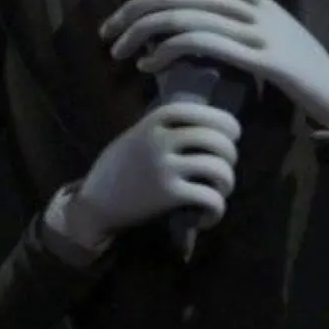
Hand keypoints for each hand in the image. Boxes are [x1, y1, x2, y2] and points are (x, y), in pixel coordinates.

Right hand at [68, 100, 241, 249]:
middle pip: (217, 140)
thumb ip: (164, 128)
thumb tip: (206, 124)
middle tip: (225, 168)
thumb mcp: (136, 135)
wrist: (93, 203)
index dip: (224, 121)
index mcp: (154, 121)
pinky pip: (210, 199)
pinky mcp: (168, 196)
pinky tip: (209, 216)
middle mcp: (161, 140)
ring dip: (227, 183)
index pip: (201, 112)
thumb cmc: (118, 168)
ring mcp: (165, 168)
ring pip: (219, 169)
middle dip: (230, 155)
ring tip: (219, 192)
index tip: (234, 134)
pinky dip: (217, 209)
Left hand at [101, 0, 328, 129]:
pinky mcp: (262, 59)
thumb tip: (190, 13)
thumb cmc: (296, 68)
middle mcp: (255, 6)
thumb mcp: (266, 32)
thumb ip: (234, 18)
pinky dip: (166, 52)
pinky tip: (149, 67)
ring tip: (119, 52)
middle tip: (107, 29)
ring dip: (141, 34)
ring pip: (186, 17)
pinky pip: (204, 45)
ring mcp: (260, 31)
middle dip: (134, 9)